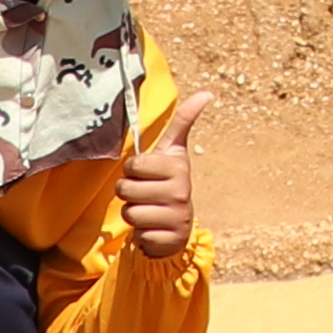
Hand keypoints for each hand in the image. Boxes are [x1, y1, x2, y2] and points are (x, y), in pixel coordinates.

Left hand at [117, 88, 214, 260]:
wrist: (178, 226)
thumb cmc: (168, 183)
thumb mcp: (174, 154)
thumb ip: (183, 123)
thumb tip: (206, 93)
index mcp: (178, 167)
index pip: (134, 164)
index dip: (133, 170)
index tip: (146, 173)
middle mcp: (180, 191)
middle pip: (126, 189)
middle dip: (129, 192)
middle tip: (144, 194)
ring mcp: (175, 217)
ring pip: (129, 212)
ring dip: (133, 213)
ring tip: (148, 210)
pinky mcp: (168, 239)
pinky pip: (137, 233)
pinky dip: (141, 233)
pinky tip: (153, 228)